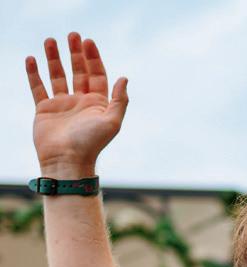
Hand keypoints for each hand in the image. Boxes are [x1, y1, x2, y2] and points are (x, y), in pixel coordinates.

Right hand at [26, 32, 127, 176]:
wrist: (67, 160)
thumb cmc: (91, 143)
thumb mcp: (112, 121)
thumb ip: (119, 100)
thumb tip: (124, 78)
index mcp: (98, 104)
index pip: (97, 75)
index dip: (93, 58)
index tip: (87, 41)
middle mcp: (81, 103)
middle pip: (79, 72)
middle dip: (76, 53)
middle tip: (72, 35)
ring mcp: (62, 105)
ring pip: (58, 76)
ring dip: (55, 58)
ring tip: (50, 40)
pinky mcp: (44, 110)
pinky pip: (38, 88)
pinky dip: (34, 73)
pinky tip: (32, 59)